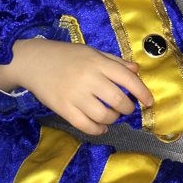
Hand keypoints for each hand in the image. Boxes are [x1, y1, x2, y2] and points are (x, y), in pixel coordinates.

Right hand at [0, 38, 152, 134]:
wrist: (33, 61)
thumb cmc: (65, 55)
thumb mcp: (91, 52)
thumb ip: (114, 61)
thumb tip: (136, 70)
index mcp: (97, 62)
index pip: (127, 78)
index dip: (142, 92)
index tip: (149, 102)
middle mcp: (88, 78)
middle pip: (118, 100)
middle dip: (127, 108)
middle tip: (125, 108)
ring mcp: (75, 95)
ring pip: (104, 116)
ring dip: (113, 119)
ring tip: (111, 115)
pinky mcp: (63, 109)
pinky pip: (86, 126)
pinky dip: (98, 130)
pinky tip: (101, 127)